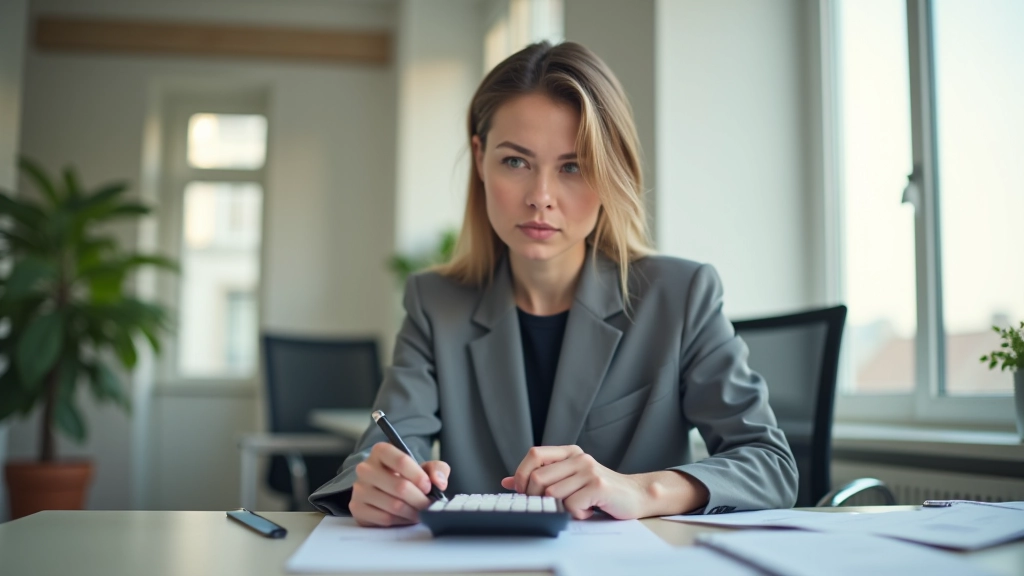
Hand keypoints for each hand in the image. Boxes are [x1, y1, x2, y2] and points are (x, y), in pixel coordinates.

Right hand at [349, 442, 448, 526]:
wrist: (385, 491)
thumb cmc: (406, 477)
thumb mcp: (424, 467)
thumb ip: (437, 469)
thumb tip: (438, 482)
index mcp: (381, 451)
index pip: (401, 461)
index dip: (419, 476)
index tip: (429, 487)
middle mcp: (366, 468)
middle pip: (400, 486)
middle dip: (420, 499)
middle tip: (429, 505)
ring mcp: (359, 489)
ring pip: (394, 505)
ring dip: (413, 512)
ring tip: (421, 512)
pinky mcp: (357, 508)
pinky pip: (385, 519)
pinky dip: (401, 521)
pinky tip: (407, 517)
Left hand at [500, 445, 648, 519]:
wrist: (636, 495)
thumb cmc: (599, 490)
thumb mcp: (569, 479)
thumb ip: (542, 478)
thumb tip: (507, 482)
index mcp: (569, 452)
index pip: (534, 454)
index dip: (522, 474)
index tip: (523, 492)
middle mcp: (579, 457)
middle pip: (538, 478)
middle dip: (537, 498)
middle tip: (551, 506)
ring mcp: (589, 470)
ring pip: (552, 494)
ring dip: (560, 508)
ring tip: (576, 507)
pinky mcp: (598, 486)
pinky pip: (571, 505)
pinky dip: (576, 514)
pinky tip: (588, 511)